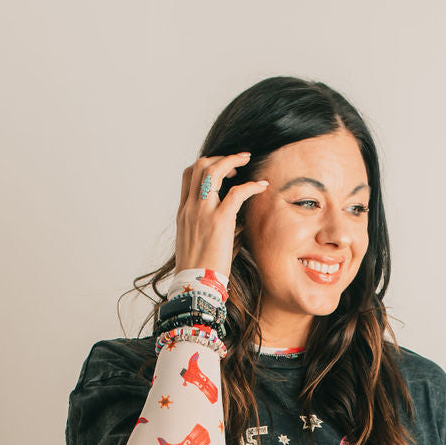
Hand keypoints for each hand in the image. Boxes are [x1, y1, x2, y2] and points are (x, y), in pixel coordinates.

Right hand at [174, 152, 268, 279]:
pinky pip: (236, 192)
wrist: (194, 286)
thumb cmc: (196, 271)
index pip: (188, 176)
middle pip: (199, 166)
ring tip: (247, 161)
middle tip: (237, 164)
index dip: (205, 166)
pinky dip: (251, 185)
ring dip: (232, 160)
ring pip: (213, 170)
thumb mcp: (192, 243)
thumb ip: (203, 227)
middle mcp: (191, 208)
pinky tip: (262, 186)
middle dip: (220, 158)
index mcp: (184, 213)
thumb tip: (224, 225)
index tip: (221, 171)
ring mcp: (203, 212)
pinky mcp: (220, 221)